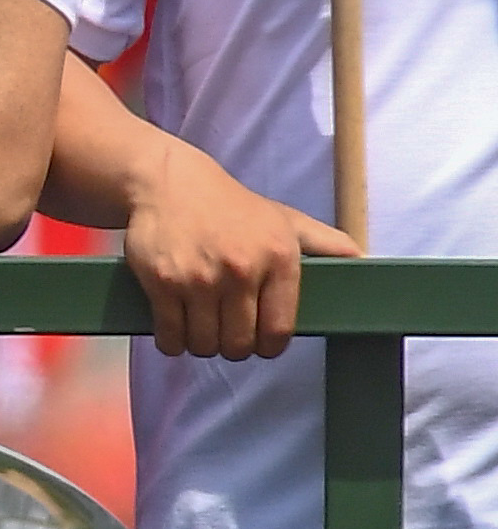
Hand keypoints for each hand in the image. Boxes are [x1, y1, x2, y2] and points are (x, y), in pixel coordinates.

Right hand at [120, 138, 348, 359]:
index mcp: (278, 258)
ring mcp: (200, 277)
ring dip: (201, 343)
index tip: (258, 341)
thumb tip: (364, 261)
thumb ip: (326, 243)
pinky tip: (175, 324)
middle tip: (225, 329)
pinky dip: (172, 339)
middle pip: (239, 345)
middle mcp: (242, 269)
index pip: (278, 332)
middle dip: (232, 345)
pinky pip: (171, 336)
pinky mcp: (163, 282)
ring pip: (204, 344)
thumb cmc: (233, 207)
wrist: (169, 182)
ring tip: (200, 323)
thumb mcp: (284, 219)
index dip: (267, 346)